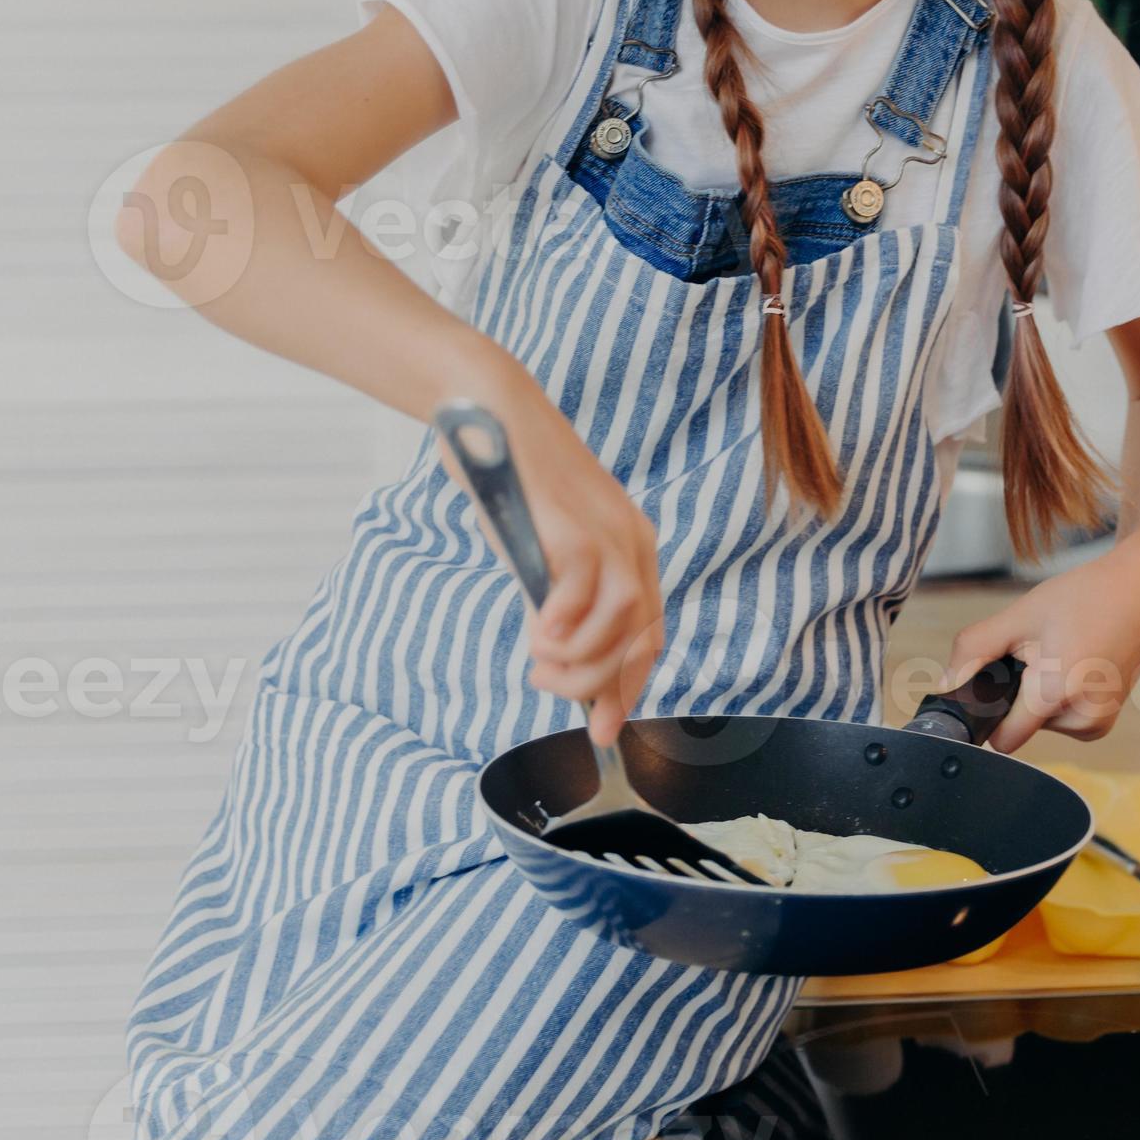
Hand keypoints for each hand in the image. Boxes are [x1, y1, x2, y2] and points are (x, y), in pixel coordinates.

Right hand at [475, 387, 664, 747]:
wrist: (489, 410)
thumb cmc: (511, 481)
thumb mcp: (543, 546)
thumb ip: (558, 593)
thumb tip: (557, 651)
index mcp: (634, 546)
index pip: (649, 634)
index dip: (627, 687)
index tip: (602, 728)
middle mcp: (632, 540)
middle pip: (641, 637)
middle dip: (598, 684)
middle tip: (548, 686)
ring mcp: (608, 532)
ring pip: (620, 623)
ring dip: (579, 661)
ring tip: (539, 660)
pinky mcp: (573, 525)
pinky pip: (583, 592)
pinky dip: (563, 626)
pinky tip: (538, 633)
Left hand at [938, 541, 1139, 754]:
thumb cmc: (1083, 598)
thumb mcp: (1018, 616)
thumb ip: (973, 651)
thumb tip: (945, 686)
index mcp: (1056, 694)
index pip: (1003, 740)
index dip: (988, 717)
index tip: (988, 691)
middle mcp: (1082, 719)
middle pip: (1022, 725)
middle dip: (1019, 694)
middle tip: (1037, 653)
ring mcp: (1099, 723)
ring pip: (1043, 722)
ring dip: (1041, 695)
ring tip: (1060, 653)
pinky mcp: (1106, 720)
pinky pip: (1063, 718)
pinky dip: (1061, 696)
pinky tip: (1075, 663)